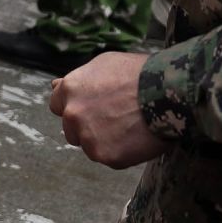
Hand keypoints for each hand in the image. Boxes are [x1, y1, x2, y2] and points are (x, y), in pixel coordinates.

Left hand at [49, 52, 171, 168]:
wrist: (166, 91)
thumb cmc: (139, 73)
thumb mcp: (105, 64)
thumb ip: (78, 78)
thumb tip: (54, 85)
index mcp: (70, 90)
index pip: (56, 105)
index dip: (75, 106)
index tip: (91, 108)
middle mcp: (73, 115)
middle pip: (71, 130)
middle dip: (87, 126)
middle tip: (114, 119)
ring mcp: (89, 138)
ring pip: (90, 146)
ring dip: (104, 141)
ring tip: (129, 127)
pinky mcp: (107, 157)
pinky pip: (110, 158)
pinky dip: (122, 152)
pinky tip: (137, 138)